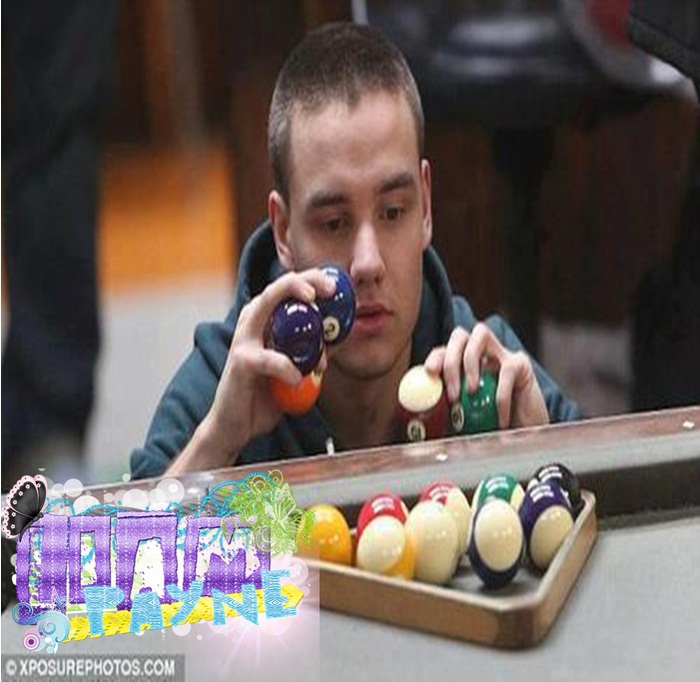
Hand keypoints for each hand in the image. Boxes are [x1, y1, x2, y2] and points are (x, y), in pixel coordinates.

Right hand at [169, 269, 335, 473]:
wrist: (235, 427)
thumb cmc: (265, 395)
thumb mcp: (295, 368)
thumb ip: (311, 351)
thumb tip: (340, 337)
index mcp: (264, 321)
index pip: (287, 290)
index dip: (312, 281)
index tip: (336, 287)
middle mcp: (251, 323)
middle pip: (276, 288)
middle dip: (305, 281)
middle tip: (330, 288)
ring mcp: (243, 340)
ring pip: (264, 305)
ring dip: (292, 301)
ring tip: (315, 306)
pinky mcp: (240, 362)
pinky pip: (268, 358)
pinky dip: (286, 366)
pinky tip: (297, 379)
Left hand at [424, 323, 548, 429]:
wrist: (527, 436)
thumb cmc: (493, 426)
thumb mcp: (465, 421)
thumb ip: (447, 415)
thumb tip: (423, 423)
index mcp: (463, 364)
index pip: (444, 350)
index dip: (436, 358)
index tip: (430, 372)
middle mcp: (481, 352)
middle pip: (460, 336)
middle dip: (451, 360)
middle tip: (453, 394)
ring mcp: (502, 354)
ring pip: (480, 334)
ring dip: (470, 361)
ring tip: (471, 392)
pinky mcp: (521, 363)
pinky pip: (507, 370)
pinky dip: (500, 396)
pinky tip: (500, 419)